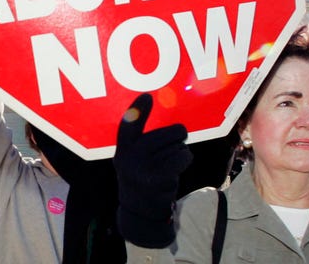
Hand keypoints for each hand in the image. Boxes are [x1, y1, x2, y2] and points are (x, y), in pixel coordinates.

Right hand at [114, 94, 191, 247]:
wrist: (141, 212)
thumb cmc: (143, 177)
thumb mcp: (134, 160)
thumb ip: (142, 141)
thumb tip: (168, 123)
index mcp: (123, 150)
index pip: (128, 126)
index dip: (137, 110)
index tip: (147, 96)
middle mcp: (130, 158)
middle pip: (168, 132)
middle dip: (176, 138)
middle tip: (168, 152)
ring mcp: (143, 168)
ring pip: (178, 145)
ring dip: (179, 153)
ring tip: (167, 166)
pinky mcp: (158, 177)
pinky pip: (183, 156)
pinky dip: (185, 160)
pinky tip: (175, 171)